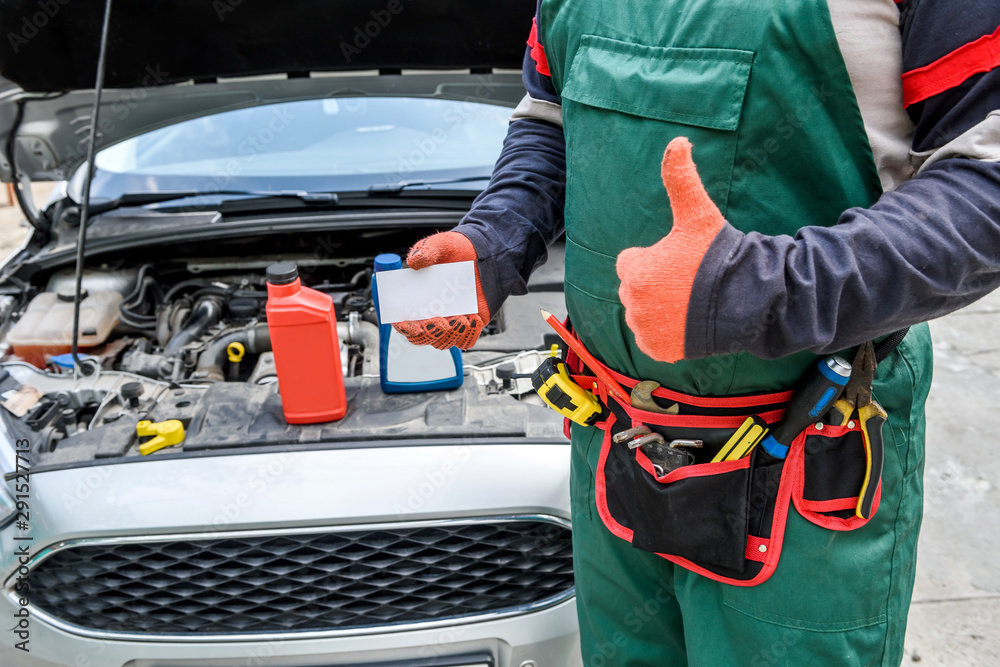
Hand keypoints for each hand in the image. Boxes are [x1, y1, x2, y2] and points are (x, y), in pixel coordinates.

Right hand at [392, 231, 491, 349]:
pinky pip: (466, 340)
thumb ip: (426, 251)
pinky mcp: (469, 325)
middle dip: (430, 333)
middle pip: (422, 337)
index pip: (403, 321)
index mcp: (416, 298)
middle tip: (440, 321)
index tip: (414, 326)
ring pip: (443, 341)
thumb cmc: (458, 251)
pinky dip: (468, 335)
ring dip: (450, 335)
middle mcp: (430, 313)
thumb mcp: (441, 245)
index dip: (405, 327)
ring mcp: (449, 321)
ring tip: (461, 318)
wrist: (485, 254)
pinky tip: (473, 318)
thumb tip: (414, 261)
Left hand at [616, 137, 726, 362]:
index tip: (679, 260)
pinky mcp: (657, 351)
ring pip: (643, 314)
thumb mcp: (698, 214)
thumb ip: (681, 177)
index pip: (630, 262)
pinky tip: (687, 322)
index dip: (655, 259)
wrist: (746, 302)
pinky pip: (652, 339)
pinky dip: (665, 333)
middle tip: (687, 282)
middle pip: (635, 289)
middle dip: (655, 284)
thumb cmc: (719, 257)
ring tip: (689, 302)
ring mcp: (644, 330)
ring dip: (659, 308)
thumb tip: (678, 140)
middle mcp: (632, 303)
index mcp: (634, 269)